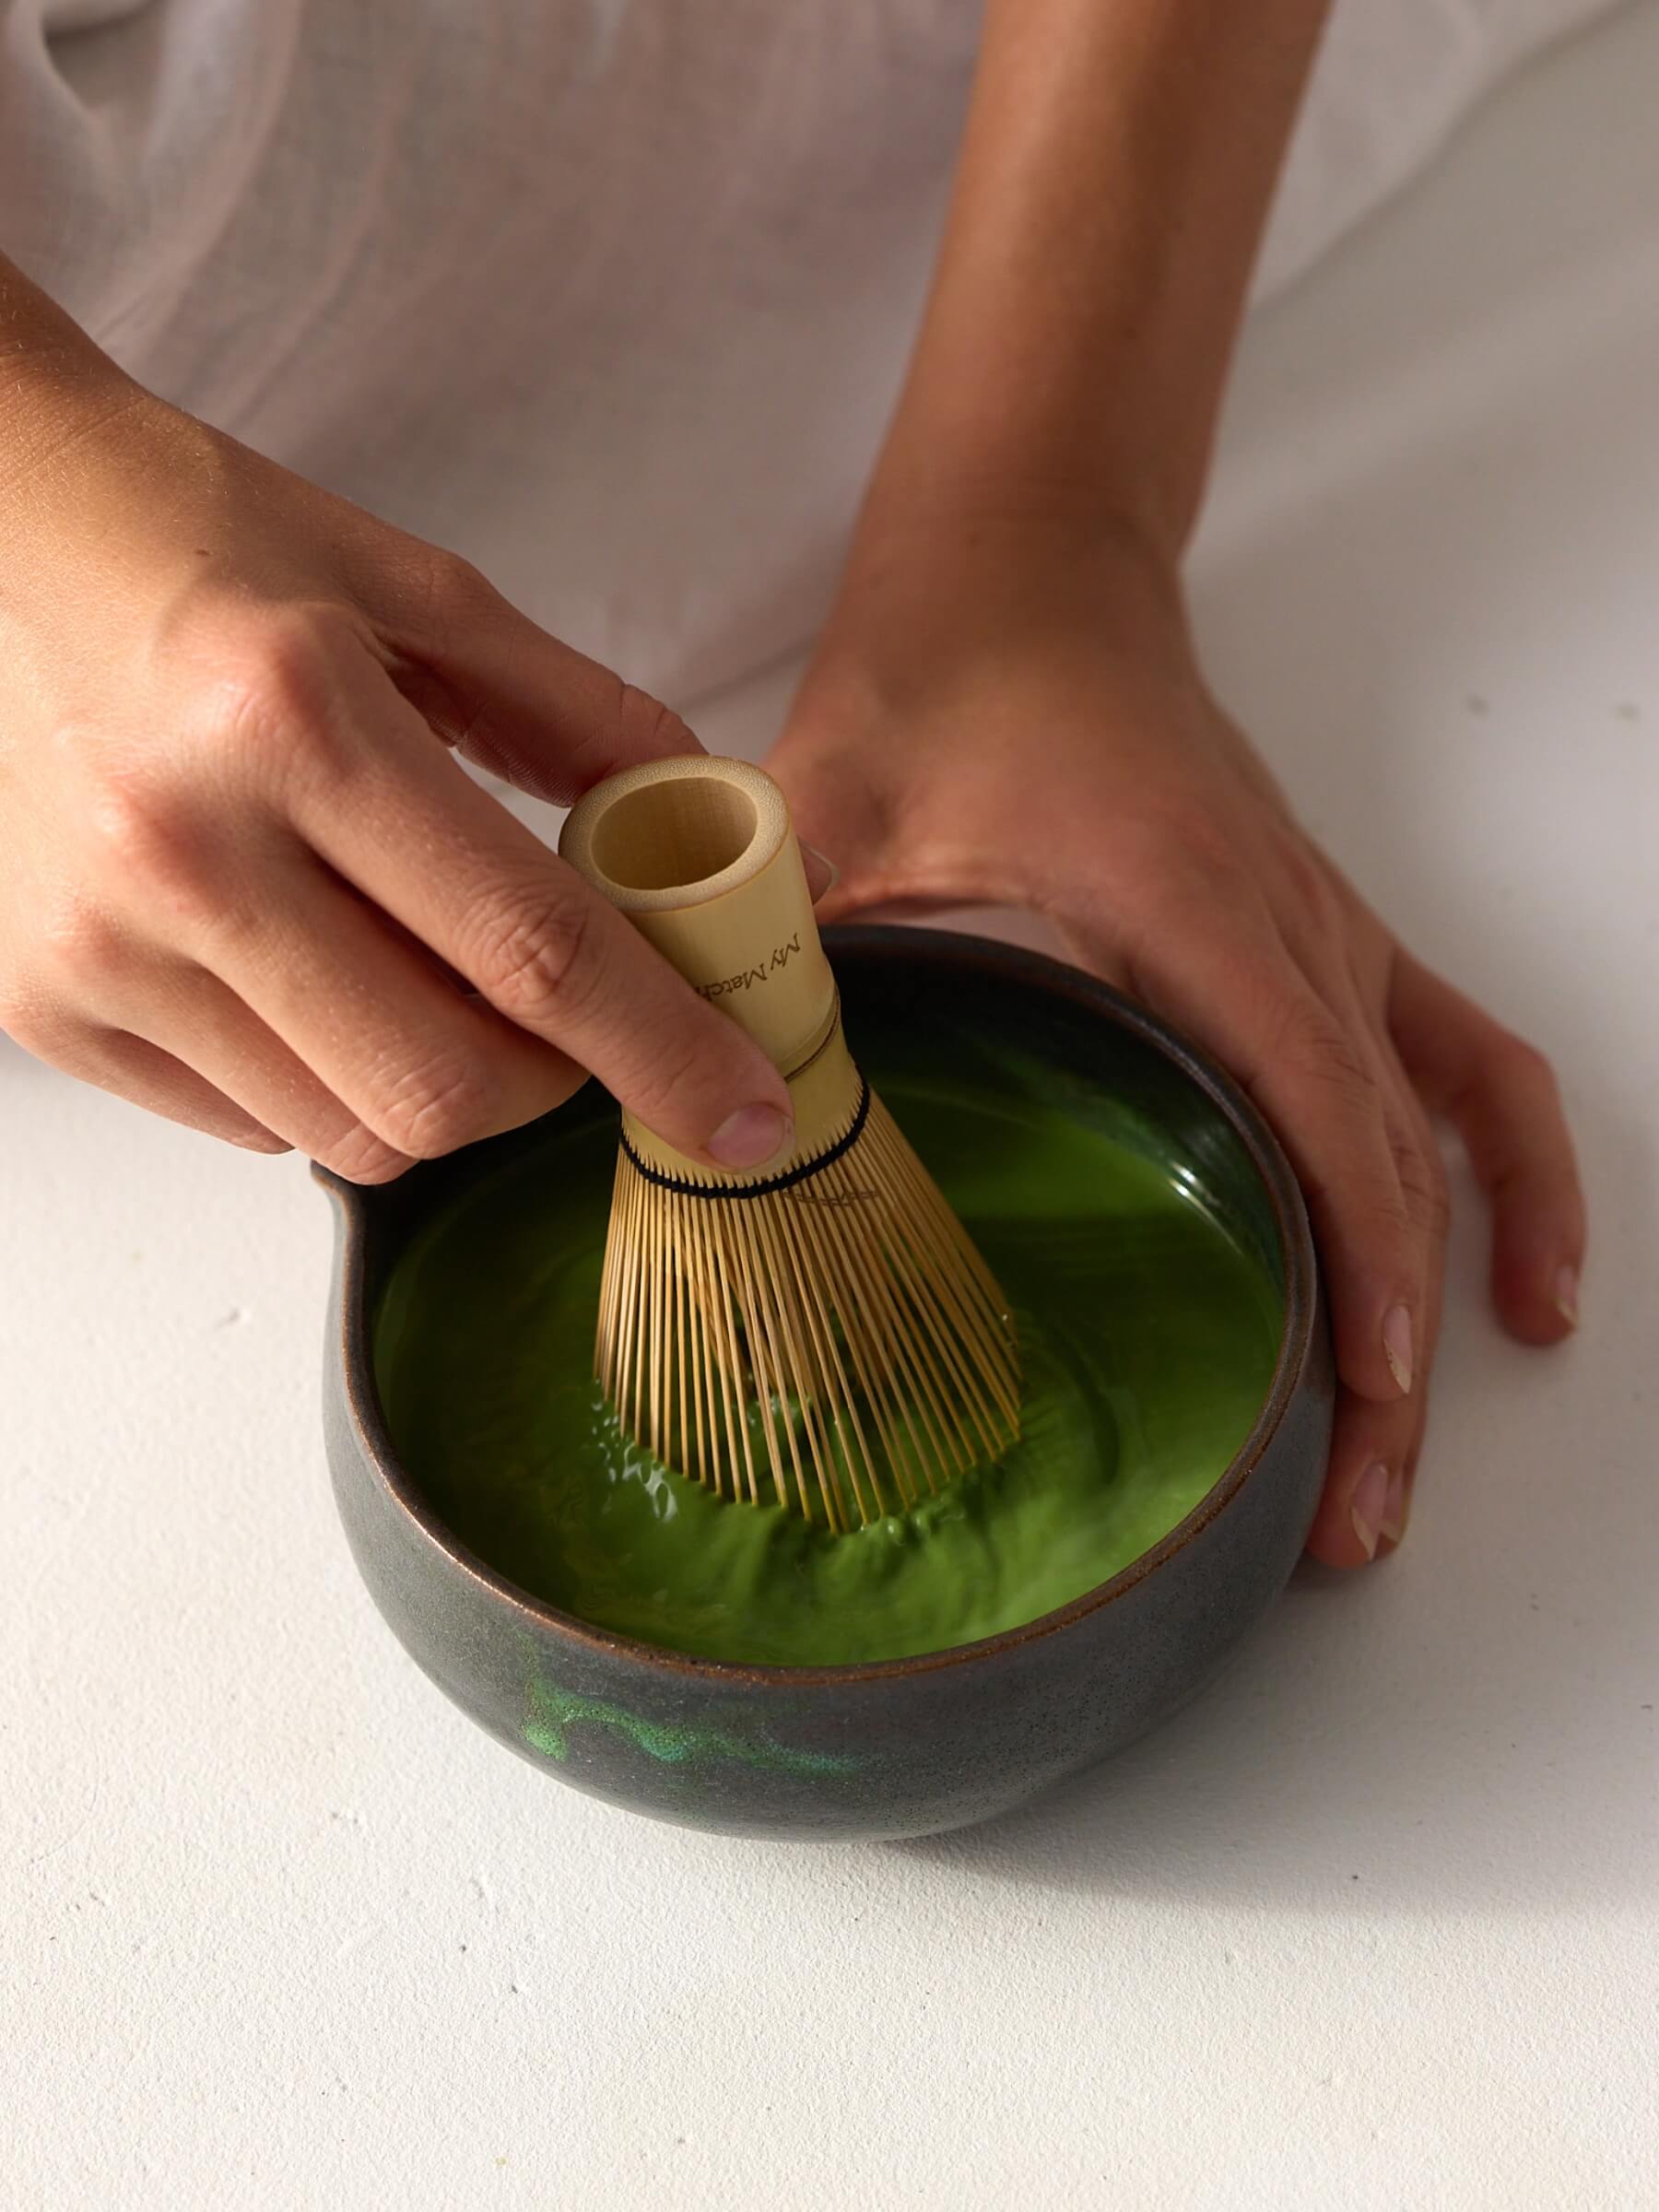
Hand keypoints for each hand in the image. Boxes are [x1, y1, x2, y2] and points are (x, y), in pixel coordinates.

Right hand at [0, 372, 795, 1180]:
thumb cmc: (200, 547)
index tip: (744, 1115)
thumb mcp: (415, 587)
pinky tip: (318, 979)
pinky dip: (330, 1085)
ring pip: (350, 1132)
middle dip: (552, 1082)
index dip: (663, 1049)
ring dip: (443, 1090)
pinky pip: (252, 1126)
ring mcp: (96, 944)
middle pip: (442, 1087)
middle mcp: (180, 848)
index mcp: (294, 721)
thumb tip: (707, 818)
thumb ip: (576, 713)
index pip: (528, 947)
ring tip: (430, 980)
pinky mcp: (43, 1003)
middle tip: (569, 1017)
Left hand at [768, 514, 1585, 1565]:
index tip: (1358, 1395)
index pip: (1311, 1102)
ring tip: (1405, 1448)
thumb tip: (697, 1109)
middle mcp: (1289, 926)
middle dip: (1385, 1350)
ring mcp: (1324, 932)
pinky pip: (1461, 1059)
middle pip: (1387, 1158)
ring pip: (1438, 1127)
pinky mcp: (1323, 936)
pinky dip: (1506, 1167)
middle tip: (1342, 1518)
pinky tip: (1519, 1270)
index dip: (1356, 1255)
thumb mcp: (826, 803)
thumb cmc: (939, 669)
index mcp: (1186, 904)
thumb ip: (763, 945)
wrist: (1030, 558)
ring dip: (1449, 1283)